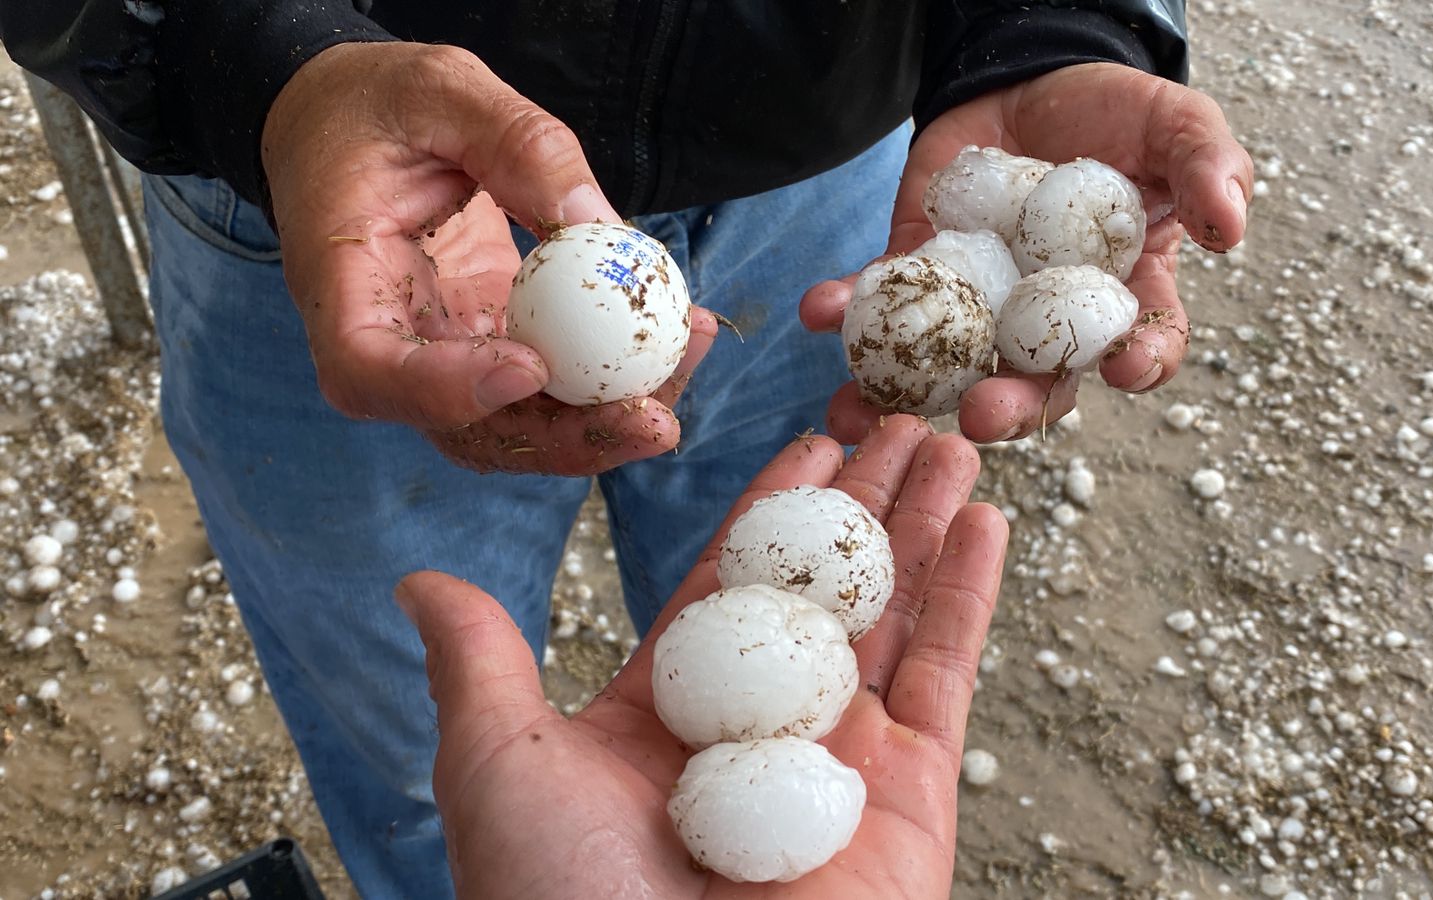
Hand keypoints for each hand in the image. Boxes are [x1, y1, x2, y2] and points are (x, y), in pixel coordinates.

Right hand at [261, 42, 716, 475]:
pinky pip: (554, 388)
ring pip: (522, 427)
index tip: (531, 366)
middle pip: (467, 431)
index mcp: (338, 282)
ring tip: (687, 357)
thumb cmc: (377, 104)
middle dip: (568, 438)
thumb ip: (517, 145)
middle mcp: (386, 344)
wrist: (352, 124)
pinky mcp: (490, 348)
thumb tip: (596, 227)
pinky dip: (618, 375)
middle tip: (654, 419)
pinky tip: (681, 334)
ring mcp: (443, 357)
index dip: (448, 389)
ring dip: (611, 417)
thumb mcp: (442, 91)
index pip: (371, 369)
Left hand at [396, 415, 1006, 898]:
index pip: (730, 582)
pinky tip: (984, 521)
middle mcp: (763, 730)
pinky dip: (971, 597)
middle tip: (900, 412)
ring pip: (894, 614)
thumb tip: (419, 584)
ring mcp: (843, 761)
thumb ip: (482, 668)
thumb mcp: (500, 767)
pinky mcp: (912, 796)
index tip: (811, 437)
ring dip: (925, 523)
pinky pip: (947, 678)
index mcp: (670, 715)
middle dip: (865, 499)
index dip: (770, 508)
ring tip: (952, 437)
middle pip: (824, 585)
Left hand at [801, 62, 1253, 442]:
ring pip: (949, 367)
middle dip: (1012, 407)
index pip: (1143, 350)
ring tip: (868, 409)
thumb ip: (1207, 166)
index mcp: (1123, 300)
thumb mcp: (1175, 125)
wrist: (1030, 80)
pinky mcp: (921, 273)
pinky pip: (883, 301)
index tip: (1126, 370)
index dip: (1139, 365)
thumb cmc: (1116, 113)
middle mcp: (1049, 322)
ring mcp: (980, 306)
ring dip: (907, 393)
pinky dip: (846, 308)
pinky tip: (819, 310)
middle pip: (1037, 384)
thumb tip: (1231, 228)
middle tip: (985, 416)